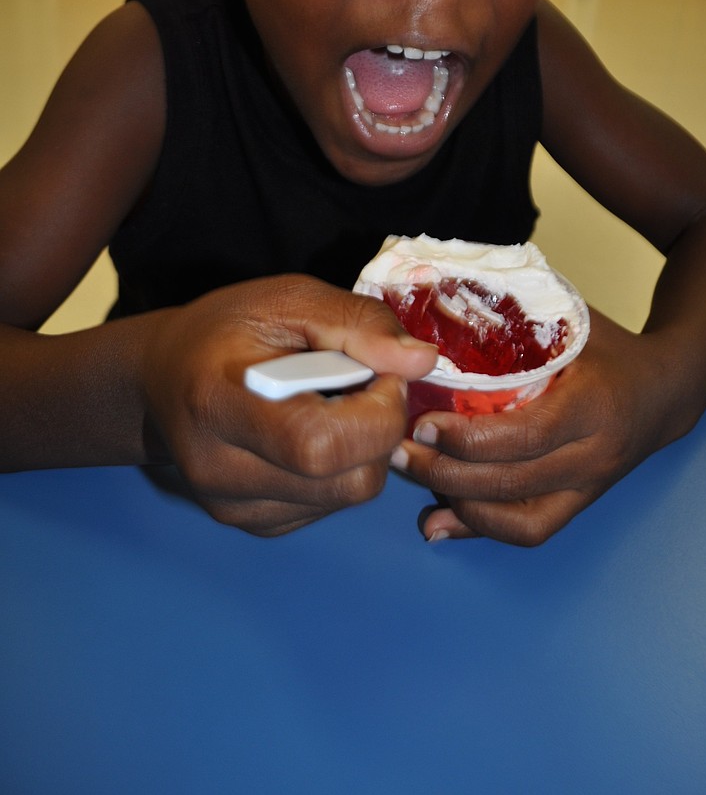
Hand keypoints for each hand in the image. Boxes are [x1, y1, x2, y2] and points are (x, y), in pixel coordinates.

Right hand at [140, 275, 436, 535]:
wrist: (164, 377)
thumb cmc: (226, 330)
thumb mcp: (287, 299)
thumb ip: (355, 323)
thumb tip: (421, 362)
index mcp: (218, 404)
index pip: (320, 444)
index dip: (375, 411)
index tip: (381, 372)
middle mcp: (220, 472)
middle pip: (349, 481)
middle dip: (381, 429)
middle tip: (364, 386)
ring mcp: (235, 508)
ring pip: (350, 496)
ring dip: (366, 450)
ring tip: (335, 406)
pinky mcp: (254, 525)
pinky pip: (333, 506)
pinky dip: (344, 469)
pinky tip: (316, 433)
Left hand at [390, 310, 684, 546]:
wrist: (667, 390)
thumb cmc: (609, 348)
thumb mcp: (572, 321)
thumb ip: (517, 317)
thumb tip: (441, 301)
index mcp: (594, 405)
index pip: (527, 435)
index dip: (470, 439)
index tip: (423, 423)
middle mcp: (594, 455)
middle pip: (514, 483)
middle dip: (447, 474)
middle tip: (399, 450)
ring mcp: (589, 488)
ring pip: (520, 520)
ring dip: (460, 506)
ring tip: (413, 478)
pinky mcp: (580, 505)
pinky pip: (530, 530)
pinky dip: (481, 529)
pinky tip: (441, 522)